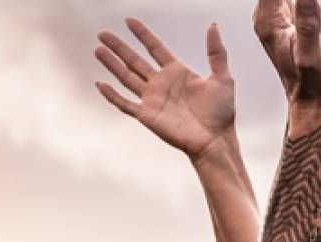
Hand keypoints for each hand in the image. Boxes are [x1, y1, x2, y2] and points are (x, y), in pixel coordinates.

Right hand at [95, 19, 236, 161]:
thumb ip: (216, 52)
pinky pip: (125, 104)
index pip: (155, 48)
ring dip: (112, 64)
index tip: (129, 22)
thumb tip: (213, 26)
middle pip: (134, 60)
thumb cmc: (221, 113)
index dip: (142, 35)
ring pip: (126, 77)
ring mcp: (152, 99)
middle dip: (119, 47)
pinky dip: (112, 95)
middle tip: (103, 34)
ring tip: (98, 50)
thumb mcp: (222, 77)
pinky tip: (100, 84)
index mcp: (176, 72)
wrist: (215, 139)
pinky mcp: (147, 115)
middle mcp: (161, 84)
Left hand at [253, 0, 320, 104]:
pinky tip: (308, 3)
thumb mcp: (311, 54)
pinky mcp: (284, 16)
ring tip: (307, 13)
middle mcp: (265, 16)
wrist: (310, 96)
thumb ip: (309, 24)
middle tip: (305, 17)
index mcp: (267, 21)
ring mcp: (273, 16)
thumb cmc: (311, 80)